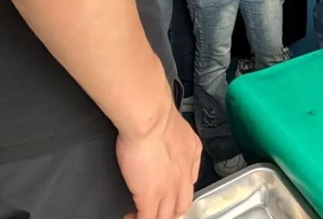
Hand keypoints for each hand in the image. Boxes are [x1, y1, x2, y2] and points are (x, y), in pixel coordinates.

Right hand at [118, 100, 201, 218]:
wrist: (151, 118)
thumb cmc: (156, 114)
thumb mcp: (175, 124)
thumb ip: (175, 136)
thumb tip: (164, 135)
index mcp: (191, 154)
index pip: (190, 181)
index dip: (178, 190)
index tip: (169, 191)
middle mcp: (184, 174)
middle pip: (182, 204)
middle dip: (171, 211)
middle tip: (157, 211)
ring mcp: (168, 188)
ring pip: (167, 216)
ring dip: (156, 218)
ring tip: (141, 215)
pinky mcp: (150, 196)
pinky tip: (130, 216)